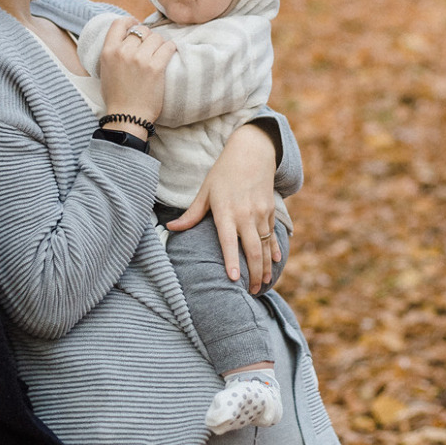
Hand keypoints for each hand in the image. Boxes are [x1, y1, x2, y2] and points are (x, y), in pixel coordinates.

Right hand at [96, 17, 174, 127]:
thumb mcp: (105, 70)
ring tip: (159, 54)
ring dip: (160, 44)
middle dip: (148, 37)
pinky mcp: (156, 67)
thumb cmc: (116, 96)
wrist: (127, 117)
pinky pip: (168, 47)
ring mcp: (140, 59)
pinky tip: (168, 54)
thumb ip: (113, 52)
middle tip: (150, 47)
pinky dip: (170, 49)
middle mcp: (123, 52)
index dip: (130, 21)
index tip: (136, 24)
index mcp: (108, 51)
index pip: (119, 23)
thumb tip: (126, 37)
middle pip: (141, 30)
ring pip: (156, 37)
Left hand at [166, 122, 278, 289]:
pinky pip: (273, 236)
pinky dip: (274, 251)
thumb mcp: (205, 191)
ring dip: (266, 267)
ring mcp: (261, 213)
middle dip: (254, 274)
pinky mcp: (270, 211)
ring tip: (263, 285)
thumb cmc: (224, 173)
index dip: (231, 261)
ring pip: (266, 246)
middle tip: (251, 293)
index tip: (233, 279)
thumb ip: (191, 214)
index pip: (228, 241)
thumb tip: (170, 229)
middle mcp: (246, 214)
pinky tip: (275, 265)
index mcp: (226, 211)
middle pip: (253, 250)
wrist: (252, 152)